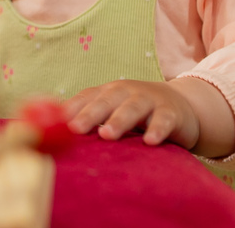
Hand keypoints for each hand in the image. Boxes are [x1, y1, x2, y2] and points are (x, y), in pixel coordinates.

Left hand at [64, 79, 199, 148]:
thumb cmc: (137, 111)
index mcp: (107, 92)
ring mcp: (149, 100)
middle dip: (89, 114)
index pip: (86, 98)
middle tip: (75, 128)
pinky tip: (150, 142)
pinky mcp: (171, 112)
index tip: (55, 123)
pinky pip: (163, 121)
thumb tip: (54, 131)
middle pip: (105, 101)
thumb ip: (89, 118)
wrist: (181, 105)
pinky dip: (157, 130)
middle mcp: (126, 92)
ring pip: (132, 108)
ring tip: (107, 134)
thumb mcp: (113, 110)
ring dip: (119, 121)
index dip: (71, 109)